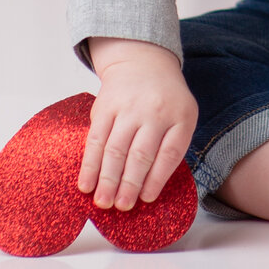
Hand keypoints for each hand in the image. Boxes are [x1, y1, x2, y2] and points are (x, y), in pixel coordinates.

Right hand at [79, 37, 199, 210]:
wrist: (143, 62)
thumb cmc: (165, 99)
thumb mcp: (182, 116)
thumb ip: (171, 147)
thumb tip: (149, 189)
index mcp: (180, 116)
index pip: (170, 153)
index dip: (157, 179)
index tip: (146, 199)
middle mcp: (154, 111)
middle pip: (141, 154)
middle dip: (129, 185)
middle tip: (121, 207)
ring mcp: (128, 108)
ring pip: (116, 149)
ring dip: (107, 180)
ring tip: (103, 203)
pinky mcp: (105, 107)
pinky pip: (96, 140)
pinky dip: (90, 164)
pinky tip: (86, 183)